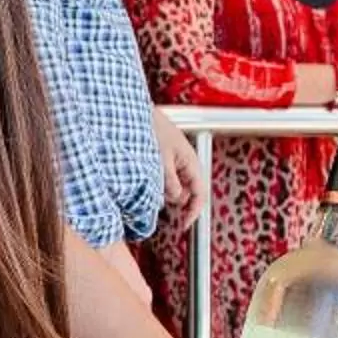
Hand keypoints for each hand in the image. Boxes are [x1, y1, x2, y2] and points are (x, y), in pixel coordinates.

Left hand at [151, 106, 202, 233]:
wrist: (138, 110)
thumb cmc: (152, 127)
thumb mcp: (160, 158)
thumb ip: (168, 181)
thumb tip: (174, 200)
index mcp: (191, 162)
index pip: (199, 194)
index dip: (193, 212)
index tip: (184, 226)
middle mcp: (186, 163)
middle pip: (188, 193)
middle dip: (176, 203)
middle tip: (161, 208)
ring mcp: (176, 162)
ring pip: (176, 188)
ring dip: (165, 194)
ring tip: (148, 190)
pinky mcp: (165, 160)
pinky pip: (166, 180)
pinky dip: (159, 185)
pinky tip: (146, 182)